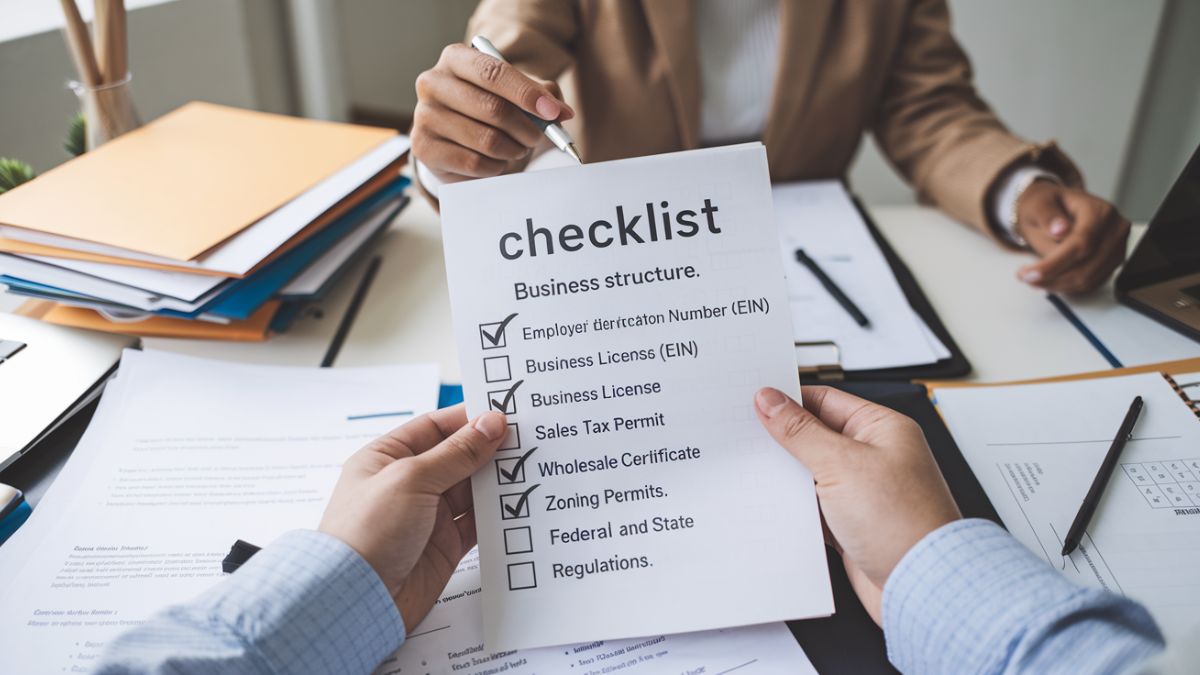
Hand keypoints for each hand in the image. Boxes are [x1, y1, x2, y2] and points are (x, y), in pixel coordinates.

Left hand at [318, 405, 505, 630]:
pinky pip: (477, 522)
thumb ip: (456, 453)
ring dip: (497, 481)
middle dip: (488, 449)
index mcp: (388, 458)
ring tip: (530, 467)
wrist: (357, 600)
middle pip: (457, 457)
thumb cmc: (366, 533)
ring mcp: (427, 515)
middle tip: (526, 439)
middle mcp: (408, 484)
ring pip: (471, 489)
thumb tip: (490, 423)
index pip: (435, 427)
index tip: (504, 413)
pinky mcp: (444, 545)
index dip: (468, 419)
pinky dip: (497, 514)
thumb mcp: (411, 479)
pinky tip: (518, 503)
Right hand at [412, 43, 573, 182]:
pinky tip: (496, 161)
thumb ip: (541, 94)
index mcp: (455, 58)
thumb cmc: (487, 108)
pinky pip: (474, 163)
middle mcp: (433, 83)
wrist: (453, 138)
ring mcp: (424, 116)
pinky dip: (495, 166)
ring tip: (517, 149)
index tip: (553, 112)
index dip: (527, 93)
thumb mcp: (514, 92)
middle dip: (526, 128)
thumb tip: (562, 112)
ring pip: (486, 140)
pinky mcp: (424, 148)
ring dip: (513, 149)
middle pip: (493, 108)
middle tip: (538, 137)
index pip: (493, 72)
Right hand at [755, 386, 960, 624]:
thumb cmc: (903, 522)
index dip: (788, 400)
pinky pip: (815, 508)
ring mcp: (863, 492)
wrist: (921, 587)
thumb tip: (771, 400)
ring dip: (789, 478)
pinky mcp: (853, 524)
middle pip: (816, 436)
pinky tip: (778, 509)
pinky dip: (797, 509)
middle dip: (783, 440)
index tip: (754, 401)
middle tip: (748, 438)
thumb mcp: (841, 464)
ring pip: (812, 474)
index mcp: (881, 429)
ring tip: (760, 475)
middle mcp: (875, 457)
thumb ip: (801, 431)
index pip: (824, 400)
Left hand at [1014, 180, 1130, 293]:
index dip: (1054, 264)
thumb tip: (1060, 230)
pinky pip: (1090, 284)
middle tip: (1024, 277)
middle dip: (1052, 278)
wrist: (1055, 209)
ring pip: (1088, 280)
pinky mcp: (1111, 264)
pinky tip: (1047, 280)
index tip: (1029, 274)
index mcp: (1100, 211)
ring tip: (1032, 279)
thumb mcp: (1039, 204)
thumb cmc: (1046, 205)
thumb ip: (1048, 216)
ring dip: (1056, 285)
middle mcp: (1116, 230)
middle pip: (1086, 266)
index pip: (1081, 244)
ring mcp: (1117, 249)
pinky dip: (1066, 287)